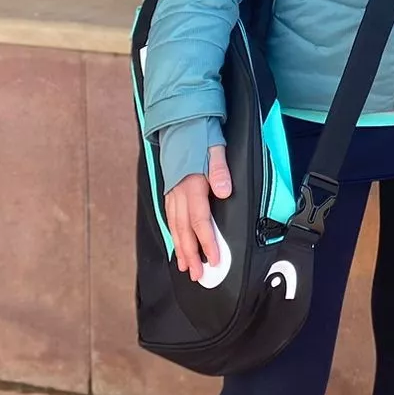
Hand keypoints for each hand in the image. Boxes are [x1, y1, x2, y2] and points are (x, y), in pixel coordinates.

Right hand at [164, 144, 232, 281]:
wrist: (180, 120)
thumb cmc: (200, 133)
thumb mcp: (215, 146)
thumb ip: (219, 169)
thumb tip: (224, 191)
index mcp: (191, 183)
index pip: (199, 220)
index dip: (207, 242)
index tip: (214, 259)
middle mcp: (178, 191)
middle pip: (184, 229)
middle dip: (191, 254)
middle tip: (198, 274)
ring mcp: (171, 191)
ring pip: (174, 226)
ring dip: (180, 248)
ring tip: (186, 267)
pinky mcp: (169, 189)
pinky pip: (170, 217)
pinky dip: (173, 233)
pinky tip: (177, 243)